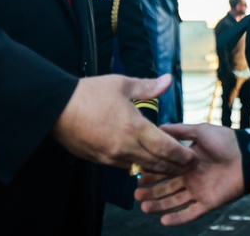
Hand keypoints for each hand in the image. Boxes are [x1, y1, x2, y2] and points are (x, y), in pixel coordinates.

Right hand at [52, 74, 194, 175]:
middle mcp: (125, 147)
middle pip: (157, 163)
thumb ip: (147, 86)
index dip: (181, 155)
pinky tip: (143, 161)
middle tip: (187, 167)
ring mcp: (112, 157)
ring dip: (157, 169)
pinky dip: (137, 165)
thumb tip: (168, 80)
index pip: (165, 148)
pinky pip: (124, 167)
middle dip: (175, 167)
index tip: (192, 157)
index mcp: (134, 127)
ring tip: (170, 167)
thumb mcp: (121, 84)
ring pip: (141, 168)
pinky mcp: (100, 160)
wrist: (57, 108)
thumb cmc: (89, 93)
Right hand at [135, 122, 244, 225]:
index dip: (152, 173)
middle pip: (166, 188)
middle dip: (151, 191)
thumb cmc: (225, 141)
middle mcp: (190, 178)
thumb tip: (159, 126)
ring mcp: (198, 191)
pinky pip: (190, 213)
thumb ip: (180, 131)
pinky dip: (177, 218)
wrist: (246, 156)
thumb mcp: (200, 131)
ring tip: (144, 207)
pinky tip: (163, 220)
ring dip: (159, 205)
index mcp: (187, 162)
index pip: (165, 170)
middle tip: (136, 194)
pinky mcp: (208, 203)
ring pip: (174, 202)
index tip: (137, 175)